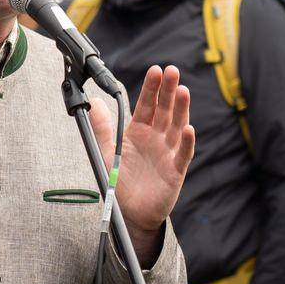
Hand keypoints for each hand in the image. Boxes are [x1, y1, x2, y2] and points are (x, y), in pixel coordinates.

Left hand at [89, 65, 194, 264]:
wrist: (131, 213)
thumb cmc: (121, 183)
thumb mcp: (107, 153)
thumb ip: (102, 128)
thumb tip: (95, 102)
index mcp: (139, 131)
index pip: (147, 104)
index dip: (151, 88)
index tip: (155, 70)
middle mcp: (157, 138)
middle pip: (165, 110)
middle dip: (168, 90)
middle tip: (172, 71)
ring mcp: (168, 153)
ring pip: (177, 127)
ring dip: (181, 109)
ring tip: (183, 90)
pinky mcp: (175, 171)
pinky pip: (182, 154)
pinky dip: (187, 142)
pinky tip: (189, 129)